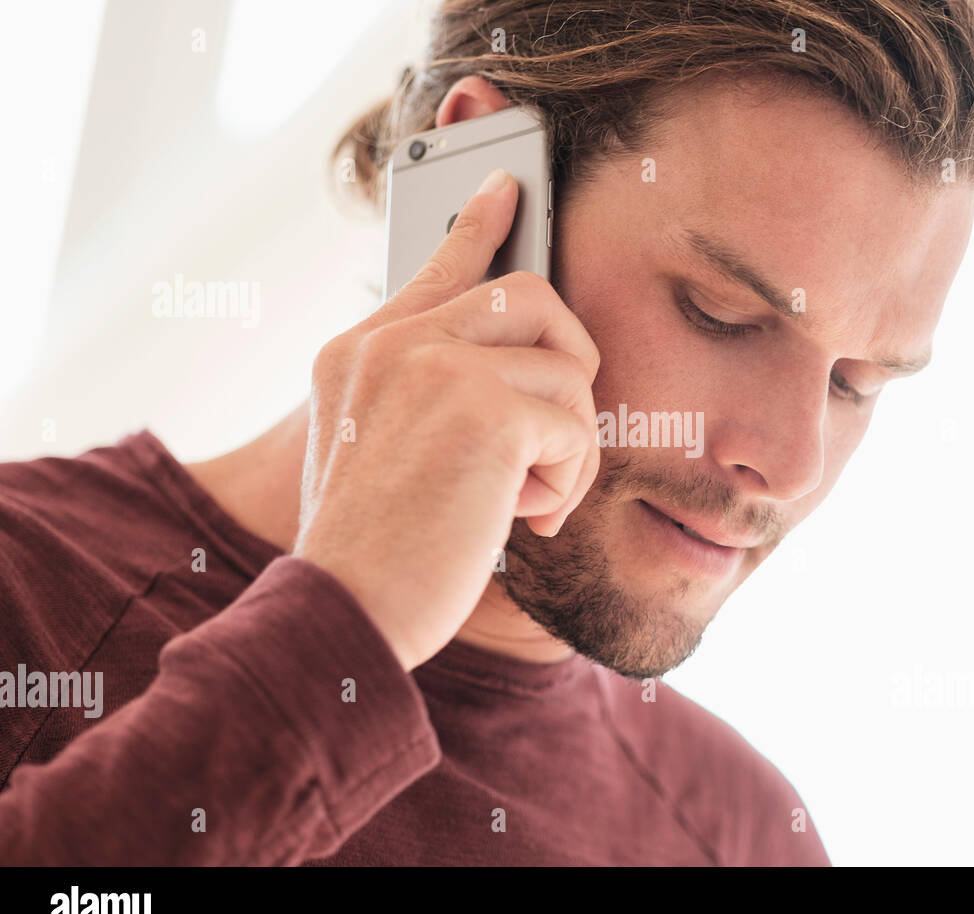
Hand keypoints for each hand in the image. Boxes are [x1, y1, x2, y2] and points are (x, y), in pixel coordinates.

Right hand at [293, 168, 599, 670]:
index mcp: (360, 351)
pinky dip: (568, 481)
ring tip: (530, 500)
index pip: (438, 265)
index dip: (482, 224)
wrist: (343, 611)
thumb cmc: (372, 551)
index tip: (509, 186)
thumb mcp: (376, 453)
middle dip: (569, 367)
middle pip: (532, 298)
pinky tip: (529, 518)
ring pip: (567, 369)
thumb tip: (512, 374)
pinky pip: (575, 424)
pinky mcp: (484, 410)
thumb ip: (424, 397)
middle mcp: (392, 342)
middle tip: (556, 435)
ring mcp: (434, 367)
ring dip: (568, 448)